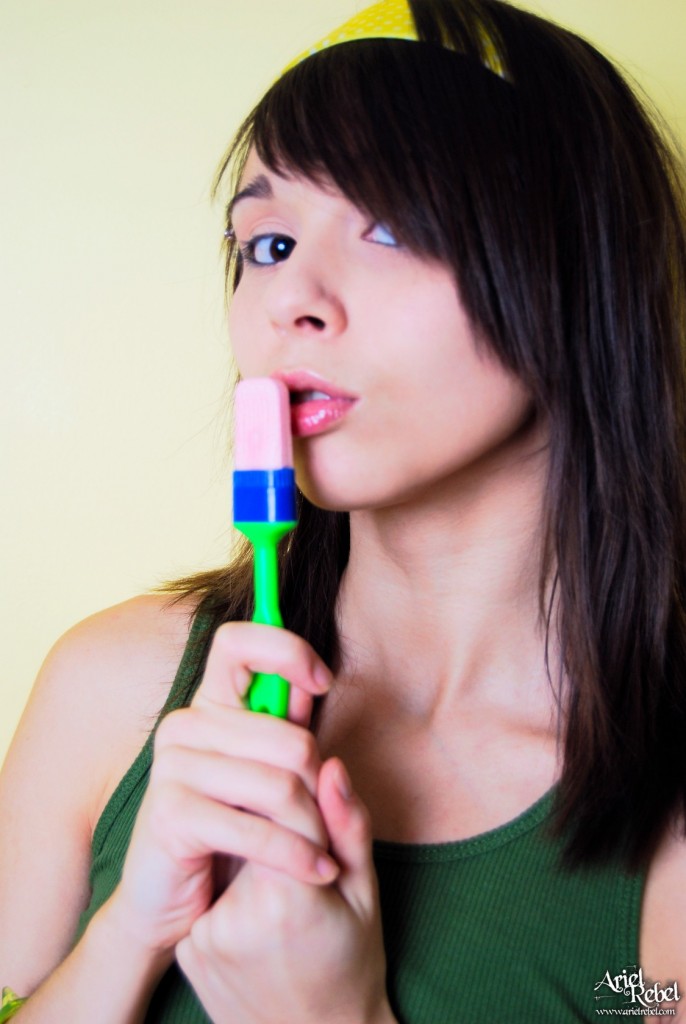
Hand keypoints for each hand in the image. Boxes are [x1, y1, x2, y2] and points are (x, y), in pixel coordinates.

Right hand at [110, 622, 338, 959]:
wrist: (177, 906)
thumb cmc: (232, 836)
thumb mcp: (268, 778)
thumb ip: (288, 732)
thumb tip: (313, 685)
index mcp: (209, 704)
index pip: (238, 640)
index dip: (286, 650)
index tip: (322, 681)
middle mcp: (185, 725)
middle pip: (289, 737)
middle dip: (322, 786)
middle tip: (330, 820)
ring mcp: (172, 766)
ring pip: (280, 785)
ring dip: (315, 829)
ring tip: (326, 852)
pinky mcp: (170, 813)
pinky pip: (256, 830)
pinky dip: (296, 856)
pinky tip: (317, 870)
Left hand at [175, 758, 396, 1023]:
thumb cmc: (350, 964)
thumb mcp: (365, 896)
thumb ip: (348, 827)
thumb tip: (330, 765)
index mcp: (285, 898)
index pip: (282, 807)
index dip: (302, 790)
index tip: (316, 794)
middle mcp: (235, 917)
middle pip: (252, 830)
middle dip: (275, 820)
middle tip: (302, 838)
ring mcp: (206, 937)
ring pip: (229, 858)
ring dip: (253, 852)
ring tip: (283, 888)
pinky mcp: (190, 950)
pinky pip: (214, 894)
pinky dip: (234, 890)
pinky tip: (261, 916)